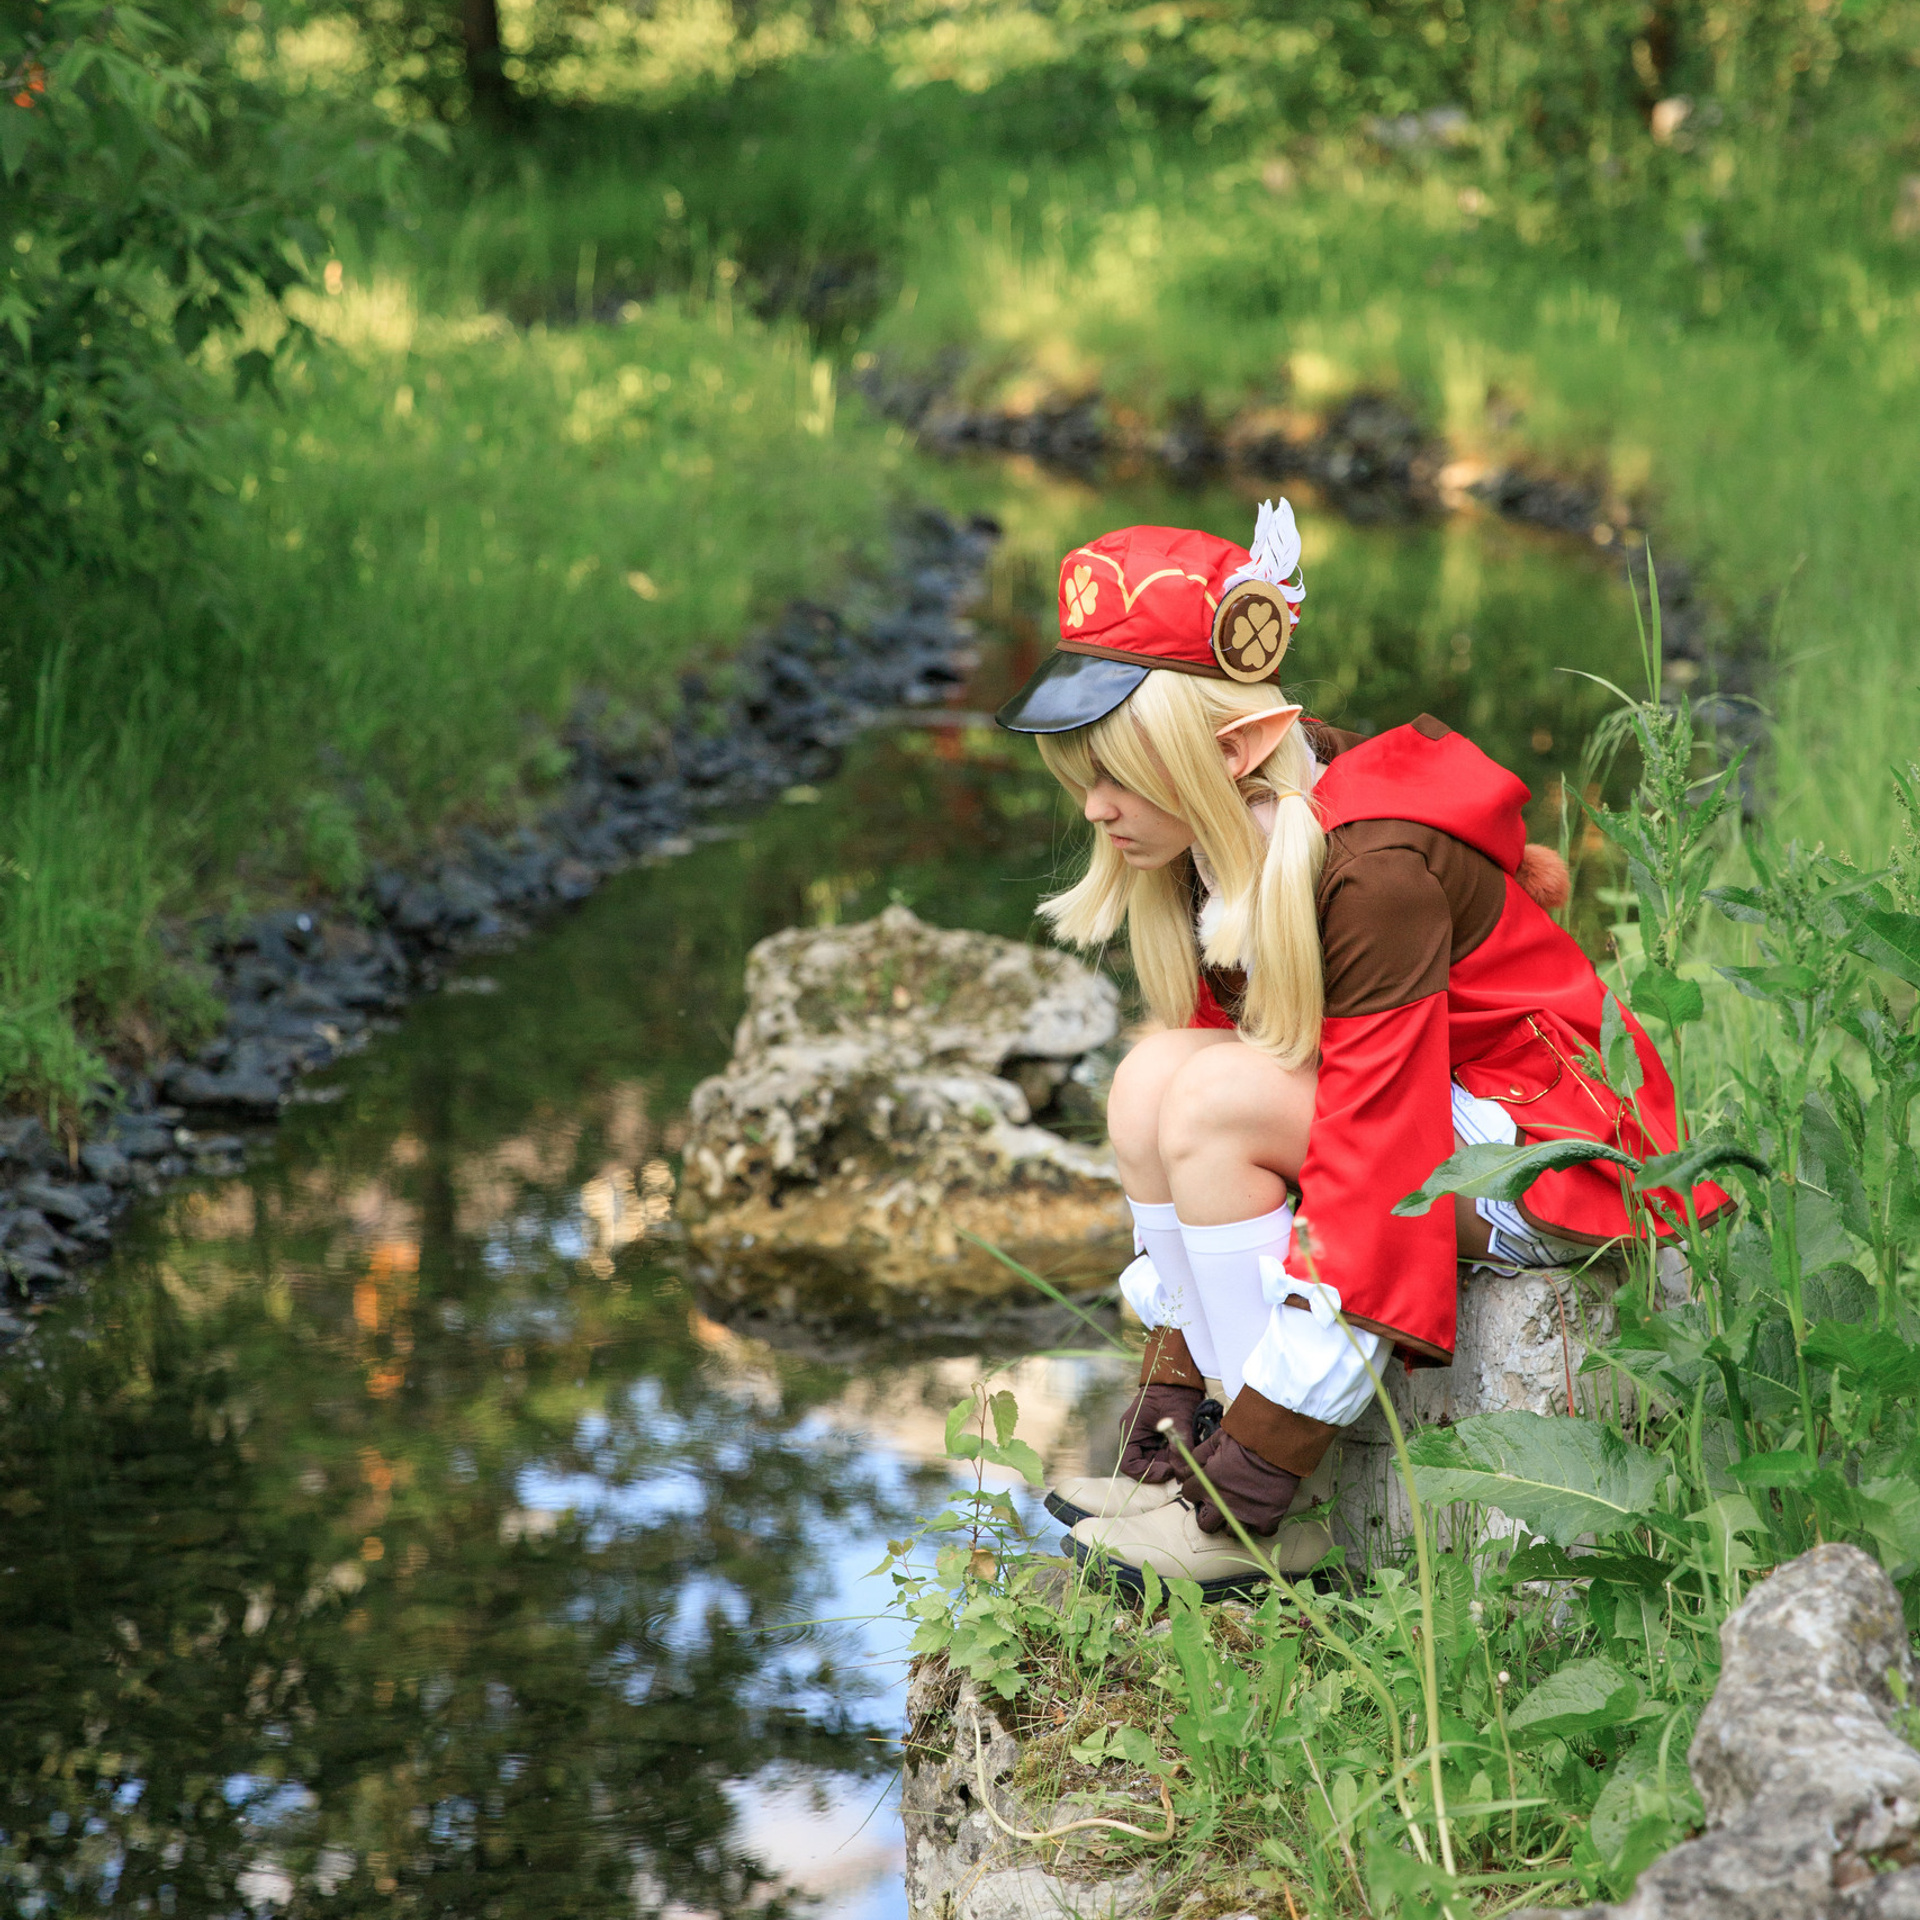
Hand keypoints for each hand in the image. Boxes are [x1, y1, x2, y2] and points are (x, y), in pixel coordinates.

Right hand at [1117, 1382, 1202, 1481]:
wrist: (1181, 1378)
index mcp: (1132, 1431)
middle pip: (1145, 1465)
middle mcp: (1137, 1438)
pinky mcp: (1160, 1439)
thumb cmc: (1175, 1392)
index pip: (1130, 1464)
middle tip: (1183, 1467)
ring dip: (1173, 1462)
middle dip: (1164, 1469)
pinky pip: (1167, 1454)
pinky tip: (1188, 1449)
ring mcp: (1149, 1438)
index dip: (1147, 1473)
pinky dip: (1177, 1456)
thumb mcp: (1179, 1418)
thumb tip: (1183, 1471)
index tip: (1168, 1471)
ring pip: (1158, 1462)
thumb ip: (1180, 1444)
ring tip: (1188, 1455)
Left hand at [1183, 1433, 1301, 1535]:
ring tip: (1241, 1509)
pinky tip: (1262, 1511)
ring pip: (1231, 1532)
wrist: (1277, 1443)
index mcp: (1208, 1483)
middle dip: (1209, 1514)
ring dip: (1233, 1521)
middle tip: (1218, 1504)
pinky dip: (1261, 1523)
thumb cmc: (1245, 1439)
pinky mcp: (1267, 1519)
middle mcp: (1223, 1504)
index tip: (1204, 1486)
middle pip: (1206, 1525)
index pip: (1189, 1495)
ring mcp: (1245, 1514)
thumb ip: (1196, 1458)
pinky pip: (1260, 1532)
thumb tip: (1182, 1472)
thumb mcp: (1216, 1441)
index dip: (1195, 1489)